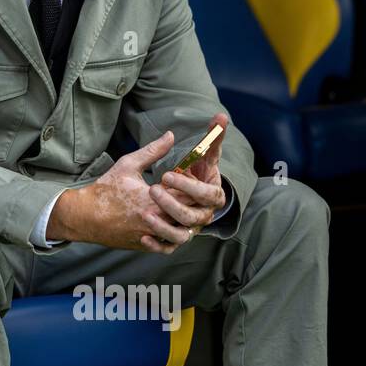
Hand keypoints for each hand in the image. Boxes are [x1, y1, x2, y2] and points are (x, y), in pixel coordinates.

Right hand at [50, 125, 216, 253]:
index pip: (189, 196)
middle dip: (194, 205)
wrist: (85, 216)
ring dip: (186, 222)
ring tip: (182, 210)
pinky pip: (167, 247)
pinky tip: (169, 225)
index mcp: (154, 200)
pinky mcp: (145, 245)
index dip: (195, 188)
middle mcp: (156, 220)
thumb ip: (153, 151)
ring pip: (183, 234)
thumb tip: (170, 136)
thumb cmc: (105, 190)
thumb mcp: (128, 165)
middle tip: (194, 194)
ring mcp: (151, 235)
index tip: (195, 180)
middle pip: (189, 215)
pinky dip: (173, 238)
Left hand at [148, 113, 228, 250]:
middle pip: (195, 217)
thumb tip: (221, 117)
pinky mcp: (170, 241)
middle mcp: (201, 215)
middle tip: (153, 189)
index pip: (209, 195)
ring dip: (164, 227)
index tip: (167, 174)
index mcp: (208, 195)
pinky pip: (167, 249)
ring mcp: (186, 229)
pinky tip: (143, 236)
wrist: (165, 197)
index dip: (191, 187)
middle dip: (174, 204)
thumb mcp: (187, 157)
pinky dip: (156, 245)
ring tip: (145, 214)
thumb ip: (207, 140)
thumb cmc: (181, 174)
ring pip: (181, 236)